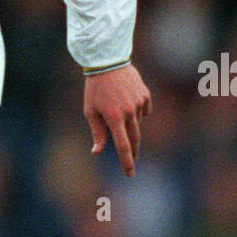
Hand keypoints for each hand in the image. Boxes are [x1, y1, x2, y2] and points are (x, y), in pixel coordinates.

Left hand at [84, 63, 151, 177]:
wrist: (108, 62)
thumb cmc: (95, 89)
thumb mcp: (90, 111)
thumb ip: (97, 132)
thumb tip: (97, 151)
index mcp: (114, 117)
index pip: (123, 146)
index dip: (127, 162)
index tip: (130, 174)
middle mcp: (129, 112)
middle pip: (134, 139)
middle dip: (133, 152)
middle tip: (132, 161)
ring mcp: (139, 103)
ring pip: (137, 123)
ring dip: (129, 124)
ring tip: (116, 111)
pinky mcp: (145, 95)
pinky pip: (143, 111)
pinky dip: (136, 112)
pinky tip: (127, 102)